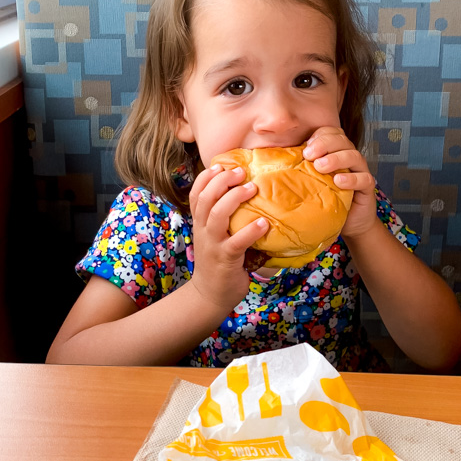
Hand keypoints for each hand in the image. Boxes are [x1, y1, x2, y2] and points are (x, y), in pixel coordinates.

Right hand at [187, 164, 267, 314]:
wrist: (210, 295)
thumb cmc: (218, 262)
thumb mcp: (214, 237)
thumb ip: (223, 220)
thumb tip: (247, 197)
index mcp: (199, 223)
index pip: (195, 194)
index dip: (205, 178)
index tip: (219, 165)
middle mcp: (203, 231)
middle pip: (205, 198)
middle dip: (221, 181)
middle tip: (240, 172)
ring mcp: (213, 244)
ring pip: (217, 215)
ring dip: (235, 198)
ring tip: (252, 188)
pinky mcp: (226, 259)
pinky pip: (238, 241)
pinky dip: (251, 231)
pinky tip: (264, 223)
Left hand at [303, 127, 377, 240]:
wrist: (348, 222)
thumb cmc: (325, 199)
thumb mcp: (309, 182)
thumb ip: (297, 169)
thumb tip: (266, 162)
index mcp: (335, 151)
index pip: (331, 133)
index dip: (319, 136)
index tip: (304, 148)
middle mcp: (349, 157)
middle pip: (342, 140)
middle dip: (324, 144)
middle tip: (308, 155)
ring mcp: (360, 171)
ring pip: (354, 156)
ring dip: (336, 158)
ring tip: (320, 167)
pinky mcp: (368, 187)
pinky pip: (364, 178)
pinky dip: (351, 178)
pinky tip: (339, 181)